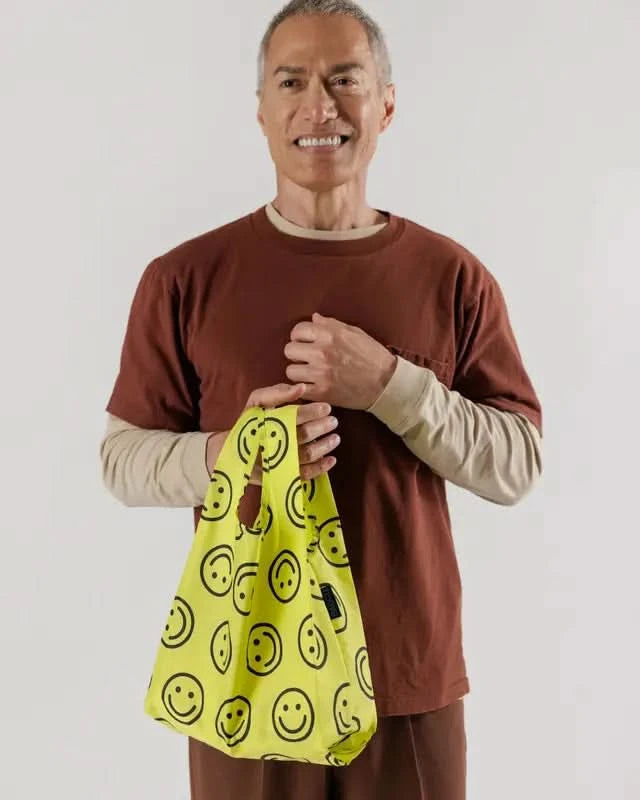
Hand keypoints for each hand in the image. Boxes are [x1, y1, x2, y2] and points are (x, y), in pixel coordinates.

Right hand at [206, 383, 339, 485]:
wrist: (232, 452)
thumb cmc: (250, 423)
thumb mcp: (257, 402)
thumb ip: (277, 392)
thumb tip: (301, 388)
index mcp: (266, 422)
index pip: (292, 416)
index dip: (311, 412)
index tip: (326, 407)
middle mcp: (272, 443)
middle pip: (303, 436)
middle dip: (322, 427)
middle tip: (334, 421)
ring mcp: (277, 462)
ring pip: (306, 455)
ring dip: (324, 446)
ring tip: (336, 438)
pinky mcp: (281, 477)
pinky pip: (303, 475)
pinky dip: (320, 468)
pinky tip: (331, 460)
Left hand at [284, 312, 396, 409]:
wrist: (386, 382)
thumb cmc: (372, 356)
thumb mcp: (354, 332)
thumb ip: (331, 325)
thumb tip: (314, 318)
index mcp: (329, 334)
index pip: (297, 330)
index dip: (300, 336)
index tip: (305, 342)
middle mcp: (321, 351)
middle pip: (289, 350)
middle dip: (297, 354)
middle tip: (307, 359)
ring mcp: (320, 373)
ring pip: (290, 371)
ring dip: (299, 372)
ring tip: (310, 373)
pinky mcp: (322, 392)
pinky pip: (298, 389)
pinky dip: (303, 388)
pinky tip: (312, 386)